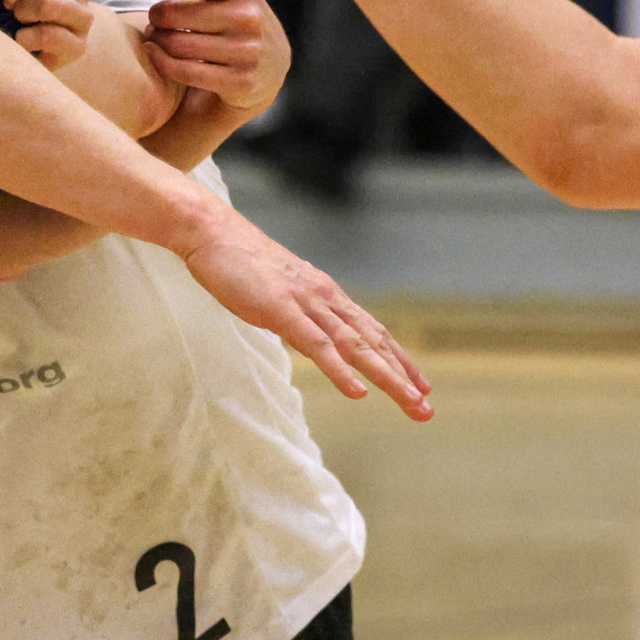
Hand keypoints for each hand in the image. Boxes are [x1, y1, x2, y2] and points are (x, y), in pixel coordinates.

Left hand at [128, 0, 287, 113]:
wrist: (271, 68)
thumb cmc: (229, 20)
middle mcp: (247, 16)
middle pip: (172, 13)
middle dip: (155, 16)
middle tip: (156, 21)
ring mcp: (246, 50)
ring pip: (175, 44)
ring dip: (156, 40)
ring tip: (158, 38)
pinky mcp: (239, 81)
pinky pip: (182, 71)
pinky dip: (160, 62)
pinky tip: (155, 54)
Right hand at [180, 210, 429, 420]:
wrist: (214, 231)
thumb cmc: (242, 263)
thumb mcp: (282, 292)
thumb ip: (300, 313)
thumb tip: (310, 334)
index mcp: (327, 295)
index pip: (372, 332)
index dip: (398, 359)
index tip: (419, 385)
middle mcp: (326, 299)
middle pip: (373, 343)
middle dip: (402, 376)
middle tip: (426, 408)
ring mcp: (306, 303)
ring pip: (355, 346)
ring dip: (385, 376)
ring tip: (409, 401)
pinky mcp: (281, 309)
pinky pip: (316, 344)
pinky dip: (339, 370)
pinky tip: (357, 391)